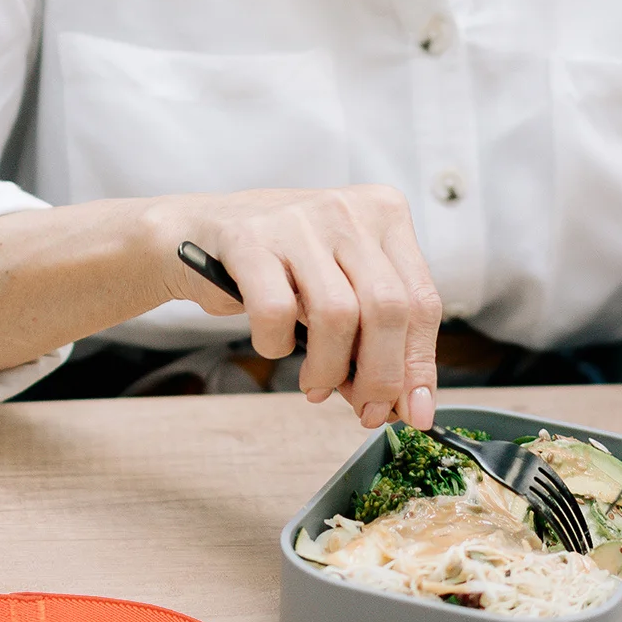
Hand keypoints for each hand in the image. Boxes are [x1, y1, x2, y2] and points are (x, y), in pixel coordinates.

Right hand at [149, 185, 442, 429]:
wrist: (199, 234)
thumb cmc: (280, 267)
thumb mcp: (339, 291)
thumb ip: (373, 339)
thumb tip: (400, 404)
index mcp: (385, 214)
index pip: (422, 301)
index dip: (419, 365)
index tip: (413, 411)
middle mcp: (348, 210)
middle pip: (388, 309)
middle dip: (381, 376)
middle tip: (366, 411)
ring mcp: (299, 221)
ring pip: (338, 315)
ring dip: (329, 369)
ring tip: (315, 385)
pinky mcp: (249, 240)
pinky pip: (276, 312)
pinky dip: (276, 345)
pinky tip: (275, 345)